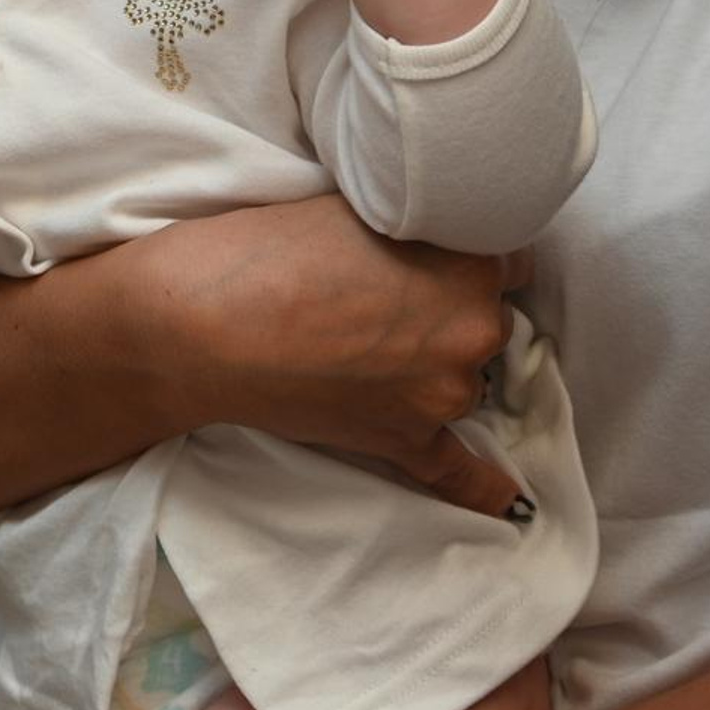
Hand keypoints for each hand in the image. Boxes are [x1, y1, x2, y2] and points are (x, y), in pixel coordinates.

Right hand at [182, 199, 526, 515]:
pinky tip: (510, 502)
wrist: (199, 323)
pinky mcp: (401, 441)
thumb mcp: (352, 208)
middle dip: (447, 312)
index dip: (462, 258)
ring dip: (433, 367)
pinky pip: (457, 472)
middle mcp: (471, 334)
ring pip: (464, 378)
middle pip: (486, 322)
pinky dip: (483, 486)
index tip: (430, 258)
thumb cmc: (263, 251)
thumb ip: (411, 227)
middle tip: (384, 299)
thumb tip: (428, 241)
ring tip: (368, 347)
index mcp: (467, 267)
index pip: (505, 261)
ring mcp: (438, 396)